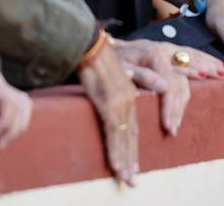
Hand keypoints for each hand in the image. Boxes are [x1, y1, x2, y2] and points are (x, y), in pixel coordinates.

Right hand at [77, 40, 139, 184]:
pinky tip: (116, 164)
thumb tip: (131, 95)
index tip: (133, 165)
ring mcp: (121, 103)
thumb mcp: (114, 74)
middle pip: (132, 136)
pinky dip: (116, 150)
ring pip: (125, 138)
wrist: (89, 44)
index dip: (133, 147)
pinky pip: (114, 133)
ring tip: (127, 178)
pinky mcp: (110, 103)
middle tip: (132, 180)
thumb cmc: (96, 57)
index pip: (134, 127)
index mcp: (130, 94)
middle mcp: (129, 100)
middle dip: (132, 160)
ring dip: (125, 160)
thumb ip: (123, 87)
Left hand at [114, 39, 223, 137]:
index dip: (170, 108)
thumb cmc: (112, 57)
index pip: (169, 86)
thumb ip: (140, 76)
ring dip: (210, 74)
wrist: (104, 43)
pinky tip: (221, 69)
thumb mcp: (120, 66)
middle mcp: (166, 50)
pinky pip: (195, 56)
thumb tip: (163, 88)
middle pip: (182, 81)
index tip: (169, 127)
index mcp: (154, 55)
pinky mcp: (173, 50)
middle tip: (175, 128)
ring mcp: (171, 49)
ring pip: (195, 64)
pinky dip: (209, 63)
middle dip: (182, 105)